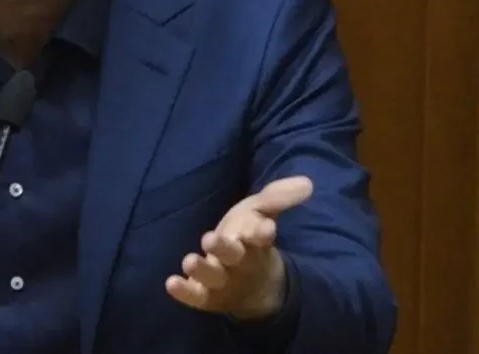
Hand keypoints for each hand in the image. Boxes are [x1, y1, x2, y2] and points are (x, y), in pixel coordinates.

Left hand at [166, 176, 312, 318]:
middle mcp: (240, 263)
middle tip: (209, 239)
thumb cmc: (251, 239)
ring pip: (213, 277)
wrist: (254, 285)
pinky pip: (196, 296)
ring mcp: (223, 281)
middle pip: (234, 257)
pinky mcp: (206, 296)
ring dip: (202, 270)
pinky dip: (185, 291)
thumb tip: (306, 183)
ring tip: (189, 261)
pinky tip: (171, 283)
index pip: (260, 236)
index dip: (261, 232)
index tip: (265, 229)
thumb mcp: (262, 213)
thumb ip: (278, 197)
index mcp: (255, 241)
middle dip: (223, 249)